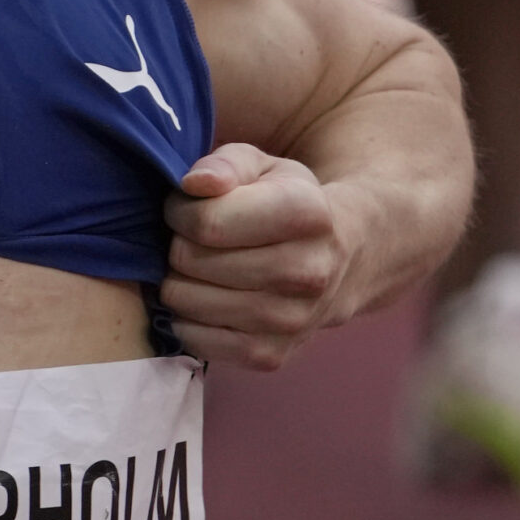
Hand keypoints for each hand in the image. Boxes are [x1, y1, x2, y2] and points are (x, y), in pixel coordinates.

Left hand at [161, 145, 353, 370]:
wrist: (342, 260)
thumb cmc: (286, 204)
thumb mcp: (262, 167)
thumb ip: (225, 163)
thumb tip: (194, 185)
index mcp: (307, 215)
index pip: (208, 222)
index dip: (180, 211)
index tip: (186, 207)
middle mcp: (307, 273)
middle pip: (191, 262)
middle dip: (177, 244)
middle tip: (193, 238)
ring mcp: (291, 321)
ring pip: (186, 302)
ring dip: (178, 280)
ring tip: (200, 265)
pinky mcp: (270, 356)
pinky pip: (194, 340)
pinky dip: (185, 318)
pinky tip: (205, 297)